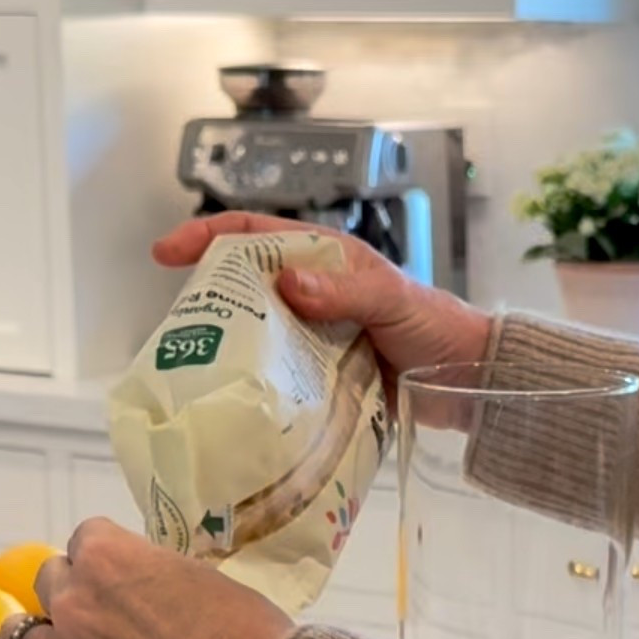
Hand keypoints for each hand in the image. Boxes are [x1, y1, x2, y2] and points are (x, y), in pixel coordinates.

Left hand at [0, 520, 292, 638]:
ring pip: (21, 635)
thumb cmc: (245, 632)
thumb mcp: (200, 575)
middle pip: (50, 582)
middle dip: (77, 595)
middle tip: (114, 618)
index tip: (130, 580)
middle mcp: (77, 601)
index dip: (107, 560)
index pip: (84, 539)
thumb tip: (143, 587)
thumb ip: (154, 573)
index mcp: (107, 556)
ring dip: (45, 637)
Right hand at [152, 213, 492, 399]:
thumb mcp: (392, 299)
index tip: (166, 253)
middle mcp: (316, 294)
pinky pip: (285, 376)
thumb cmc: (437, 326)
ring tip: (202, 372)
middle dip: (211, 302)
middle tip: (179, 330)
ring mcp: (319, 336)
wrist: (471, 379)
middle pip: (248, 288)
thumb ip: (343, 290)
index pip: (255, 235)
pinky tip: (246, 403)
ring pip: (262, 335)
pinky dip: (265, 386)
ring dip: (235, 351)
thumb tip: (286, 283)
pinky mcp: (326, 376)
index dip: (208, 237)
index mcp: (326, 260)